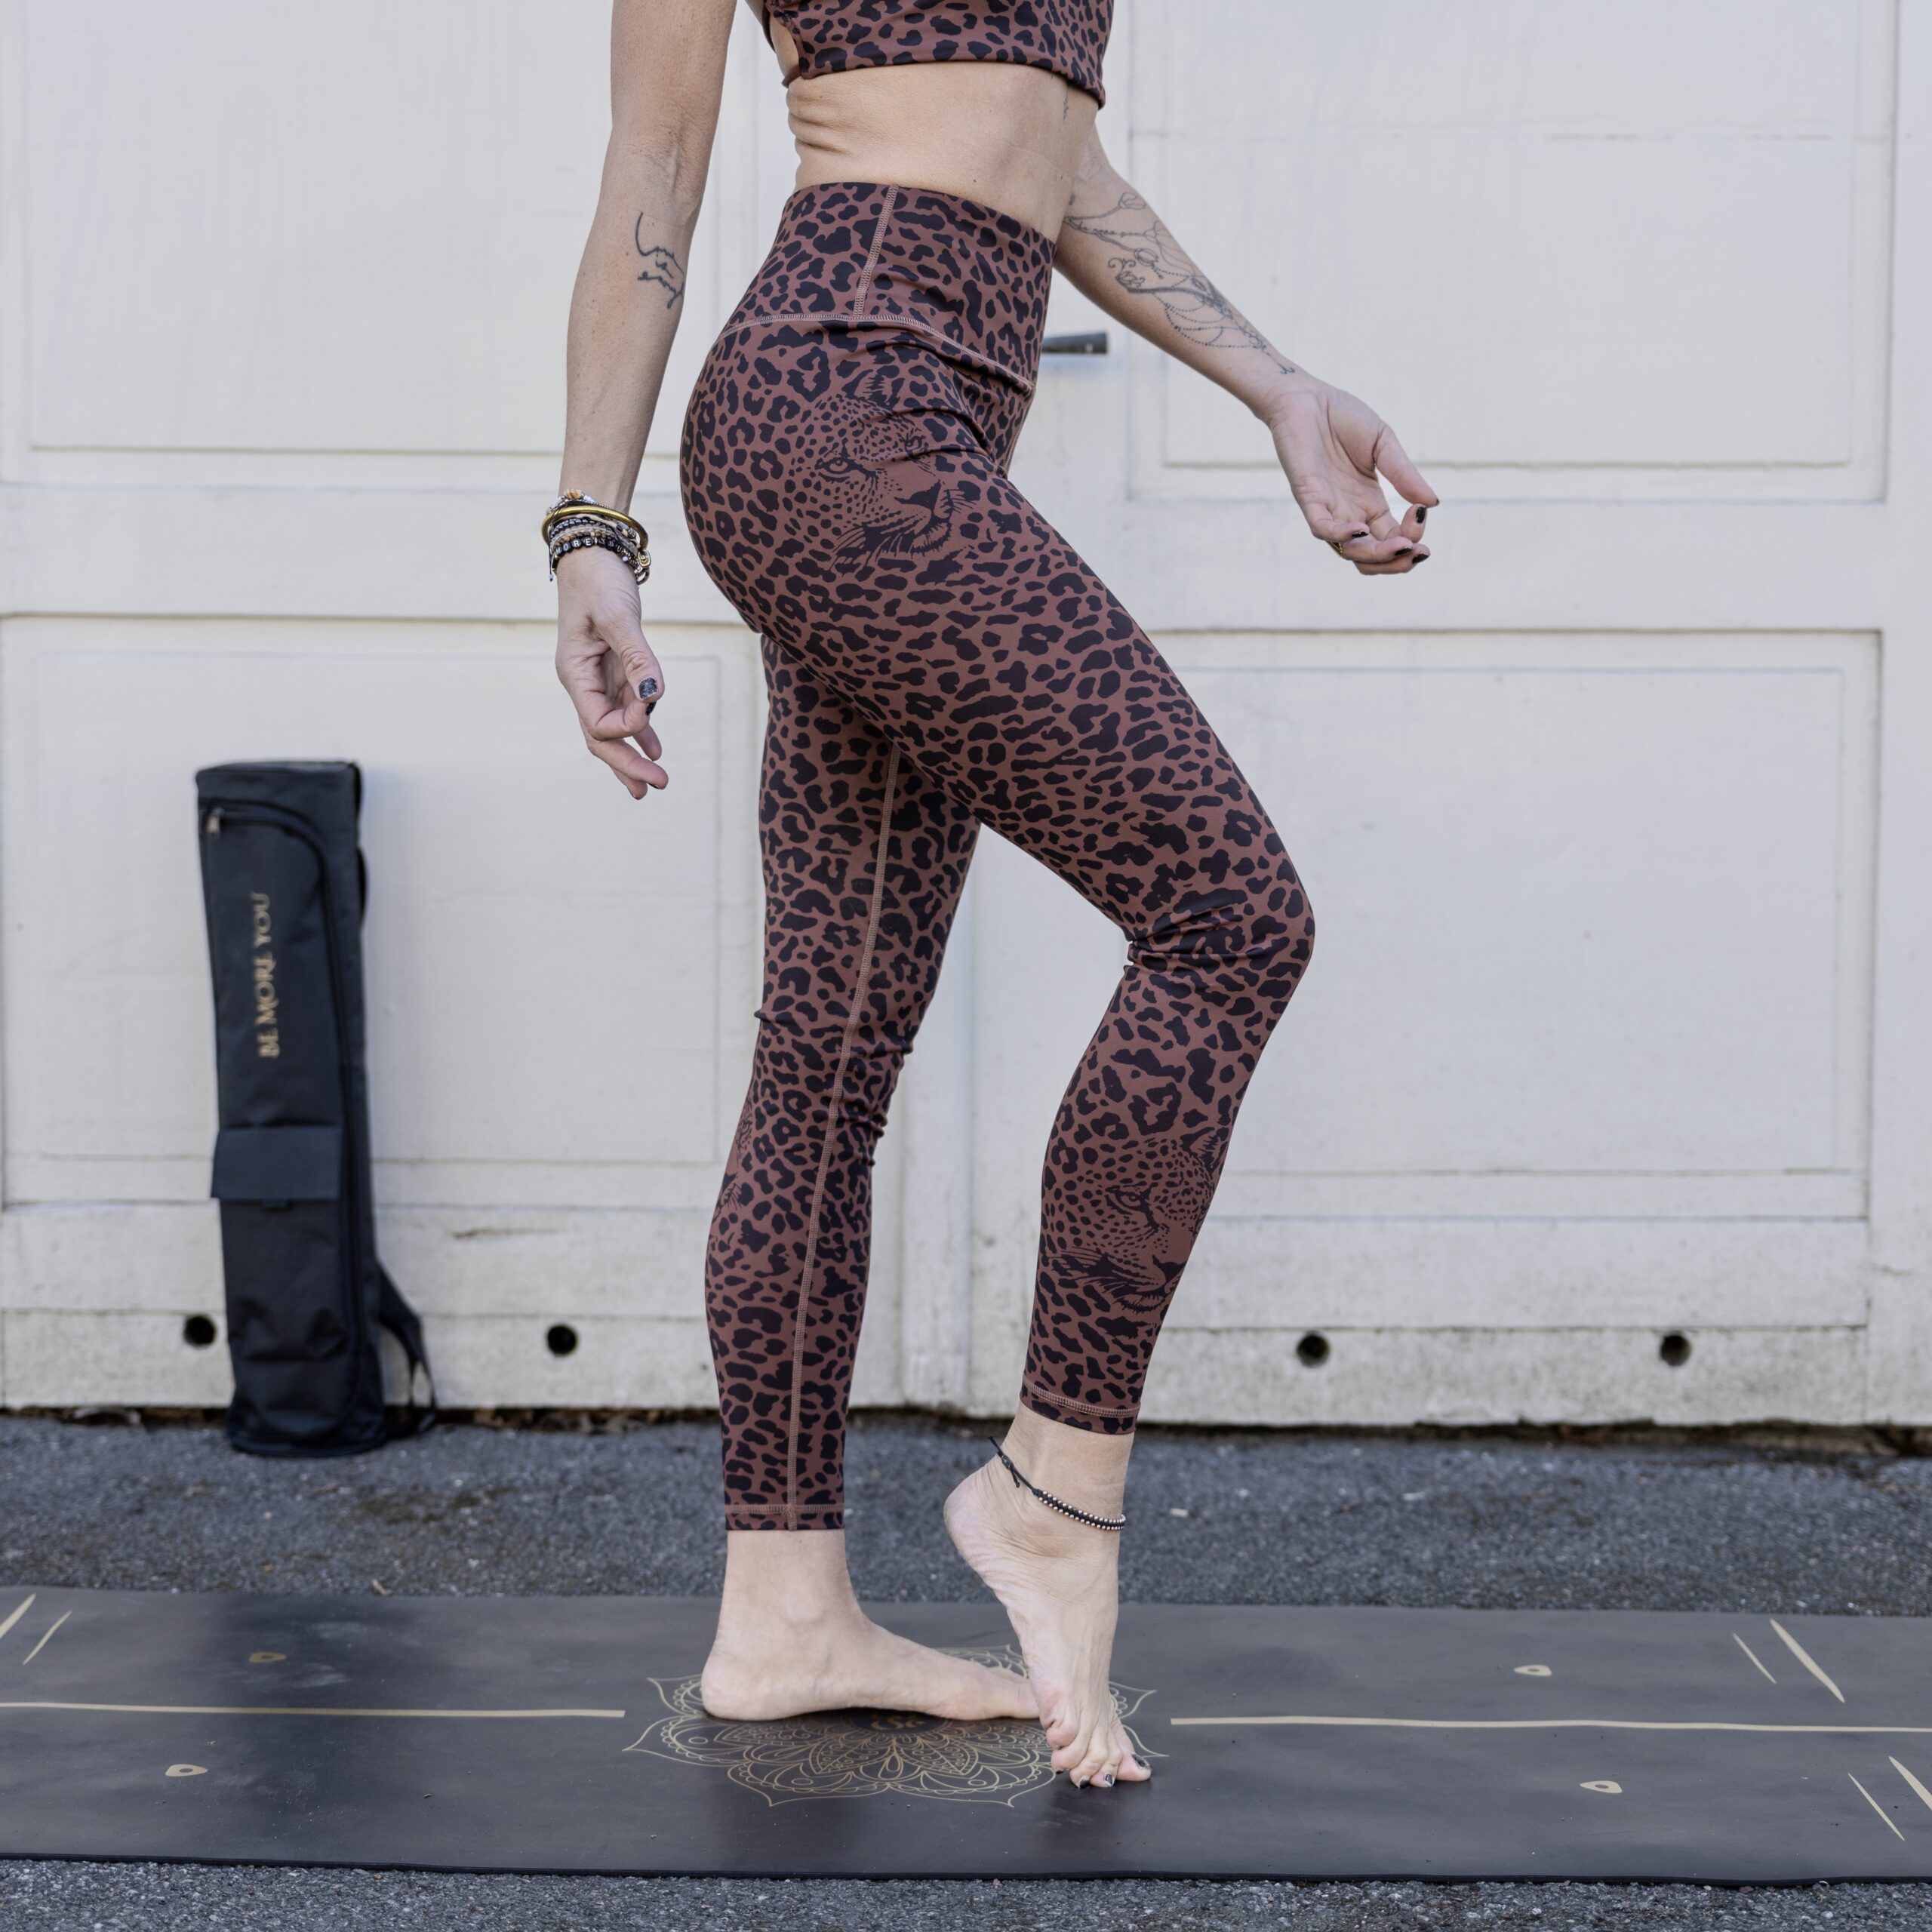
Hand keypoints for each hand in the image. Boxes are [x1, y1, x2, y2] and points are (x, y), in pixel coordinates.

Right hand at [553, 545, 666, 797]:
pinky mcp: (613, 669)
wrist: (593, 553)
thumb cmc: (600, 581)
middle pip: (601, 737)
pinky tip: (656, 749)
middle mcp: (582, 683)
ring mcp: (597, 679)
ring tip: (652, 785)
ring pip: (612, 728)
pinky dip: (640, 729)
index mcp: (574, 675)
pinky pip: (625, 709)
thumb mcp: (619, 616)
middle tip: (657, 786)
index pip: (599, 722)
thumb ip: (637, 657)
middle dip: (627, 764)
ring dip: (632, 756)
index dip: (629, 724)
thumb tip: (654, 695)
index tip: (652, 702)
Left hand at [1265, 382, 1436, 574]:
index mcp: (1370, 503)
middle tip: (1418, 551)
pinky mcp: (1307, 498)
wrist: (1308, 399)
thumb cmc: (1343, 419)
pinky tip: (1360, 530)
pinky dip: (1340, 535)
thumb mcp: (1383, 445)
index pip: (1393, 536)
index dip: (1411, 535)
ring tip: (1400, 545)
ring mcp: (1328, 509)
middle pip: (1372, 556)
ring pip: (1349, 551)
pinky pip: (1321, 529)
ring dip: (1376, 555)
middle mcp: (1349, 513)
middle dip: (1397, 560)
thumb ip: (1404, 475)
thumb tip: (1432, 504)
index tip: (1423, 514)